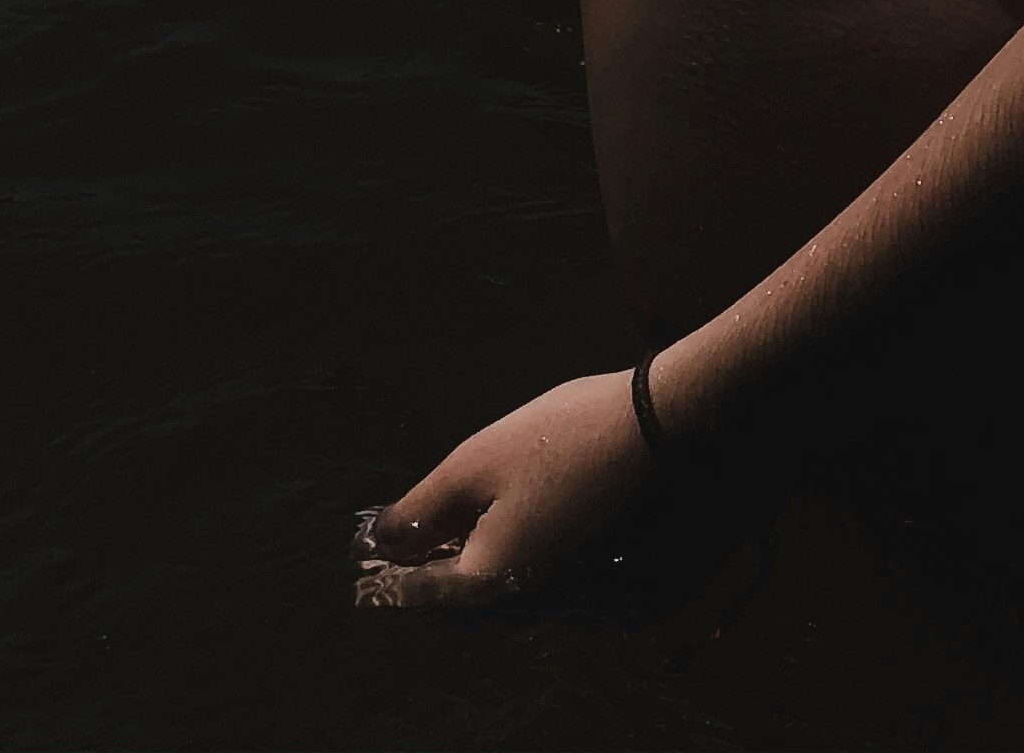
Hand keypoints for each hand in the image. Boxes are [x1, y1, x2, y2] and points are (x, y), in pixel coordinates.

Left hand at [353, 369, 656, 615]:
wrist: (658, 424)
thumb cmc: (561, 438)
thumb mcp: (476, 462)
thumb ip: (423, 508)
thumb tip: (382, 539)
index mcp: (489, 578)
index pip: (421, 593)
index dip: (388, 578)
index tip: (366, 561)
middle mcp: (522, 595)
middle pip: (456, 599)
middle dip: (424, 573)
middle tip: (399, 544)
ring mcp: (557, 581)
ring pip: (490, 586)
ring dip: (459, 563)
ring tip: (439, 528)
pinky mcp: (580, 560)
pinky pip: (521, 571)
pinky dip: (494, 553)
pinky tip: (491, 517)